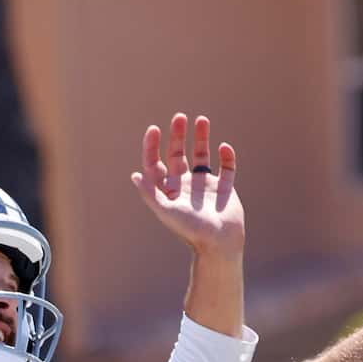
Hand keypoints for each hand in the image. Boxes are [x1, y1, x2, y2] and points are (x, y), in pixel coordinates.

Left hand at [130, 115, 241, 259]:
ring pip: (202, 155)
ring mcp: (205, 186)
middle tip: (179, 118)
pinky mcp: (225, 188)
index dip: (152, 146)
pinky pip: (227, 167)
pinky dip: (227, 156)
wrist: (219, 243)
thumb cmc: (191, 230)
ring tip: (201, 120)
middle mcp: (185, 186)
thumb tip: (136, 175)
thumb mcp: (165, 211)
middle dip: (177, 135)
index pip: (156, 163)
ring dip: (201, 137)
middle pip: (178, 154)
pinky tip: (224, 148)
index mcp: (168, 191)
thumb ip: (150, 193)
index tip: (155, 129)